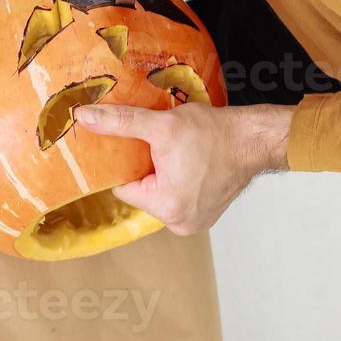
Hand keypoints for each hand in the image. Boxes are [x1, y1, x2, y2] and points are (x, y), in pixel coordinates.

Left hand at [78, 103, 291, 234]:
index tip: (131, 147)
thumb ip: (120, 123)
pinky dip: (177, 180)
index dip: (124, 164)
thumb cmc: (215, 134)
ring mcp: (195, 221)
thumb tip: (86, 118)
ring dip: (161, 174)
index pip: (123, 187)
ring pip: (159, 194)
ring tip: (173, 154)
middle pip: (141, 192)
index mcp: (166, 208)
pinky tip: (186, 163)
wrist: (255, 139)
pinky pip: (178, 197)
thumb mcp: (161, 124)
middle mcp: (180, 223)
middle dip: (144, 169)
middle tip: (156, 147)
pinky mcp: (205, 214)